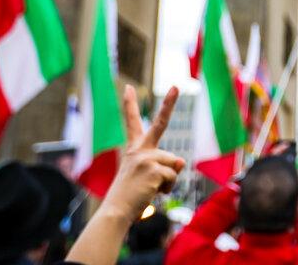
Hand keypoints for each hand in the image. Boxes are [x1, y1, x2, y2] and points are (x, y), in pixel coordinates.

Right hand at [100, 85, 184, 221]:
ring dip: (168, 180)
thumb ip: (166, 166)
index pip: (131, 123)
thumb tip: (181, 161)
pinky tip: (152, 193)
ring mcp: (146, 158)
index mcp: (133, 150)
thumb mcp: (149, 176)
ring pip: (173, 164)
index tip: (129, 87)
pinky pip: (173, 177)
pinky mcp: (154, 170)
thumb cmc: (131, 196)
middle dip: (169, 104)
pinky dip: (167, 188)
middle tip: (176, 87)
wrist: (116, 211)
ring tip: (150, 189)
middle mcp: (139, 150)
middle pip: (159, 123)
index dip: (129, 104)